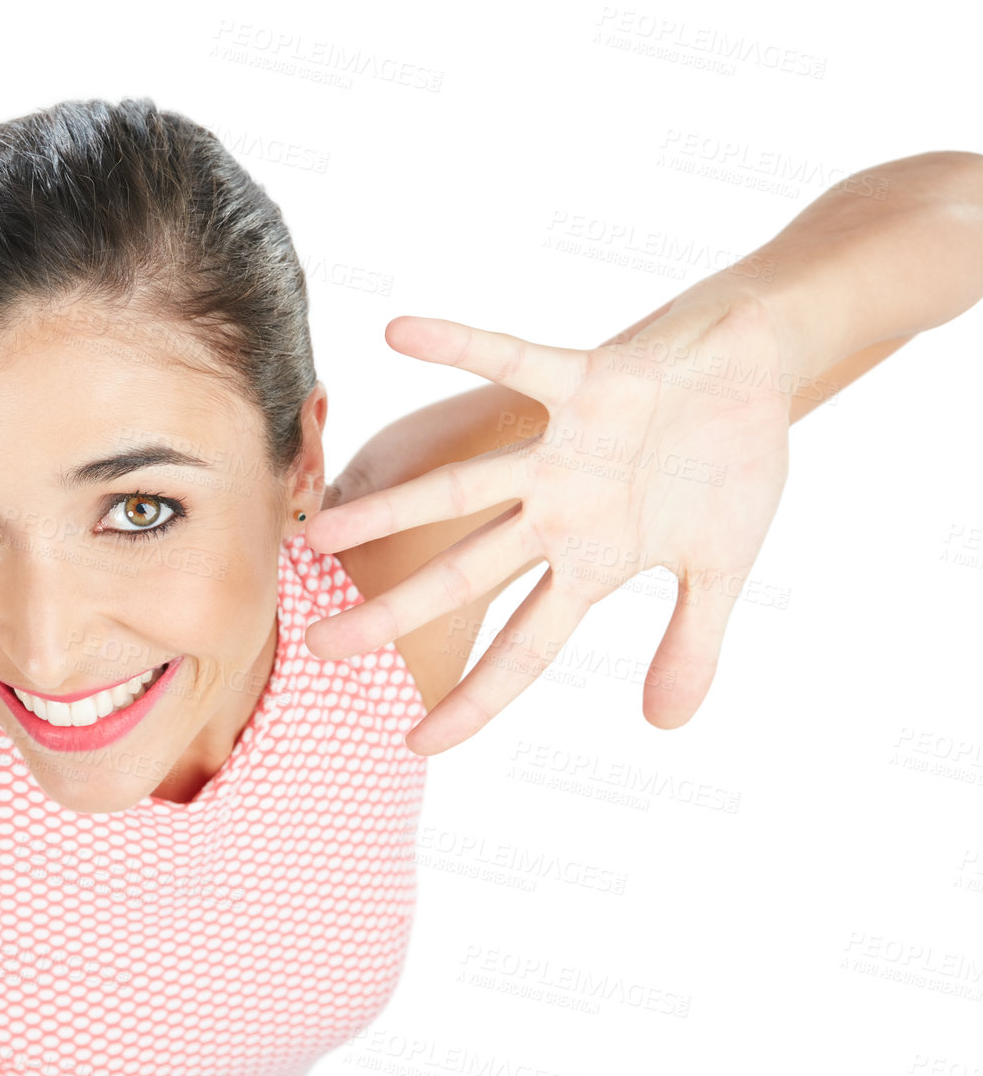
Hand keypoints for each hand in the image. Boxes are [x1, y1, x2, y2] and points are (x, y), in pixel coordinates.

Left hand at [304, 291, 793, 755]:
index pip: (525, 648)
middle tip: (317, 646)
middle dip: (393, 614)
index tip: (418, 744)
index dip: (476, 697)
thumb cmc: (731, 464)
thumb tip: (664, 725)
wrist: (758, 365)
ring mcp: (562, 452)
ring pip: (460, 488)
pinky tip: (398, 331)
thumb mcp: (721, 568)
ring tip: (322, 529)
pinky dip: (461, 344)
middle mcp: (559, 513)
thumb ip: (691, 644)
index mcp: (592, 563)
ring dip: (393, 508)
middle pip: (463, 575)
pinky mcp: (582, 382)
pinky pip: (513, 358)